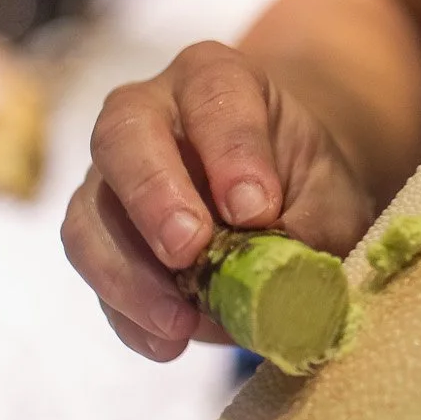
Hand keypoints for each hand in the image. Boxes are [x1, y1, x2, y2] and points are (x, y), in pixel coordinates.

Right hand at [62, 43, 375, 362]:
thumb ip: (308, 227)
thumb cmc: (305, 184)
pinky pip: (93, 270)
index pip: (214, 94)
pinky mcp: (96, 230)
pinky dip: (125, 311)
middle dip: (155, 196)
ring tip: (180, 320)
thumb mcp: (328, 196)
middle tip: (190, 250)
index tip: (256, 209)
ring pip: (92, 210)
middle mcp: (151, 110)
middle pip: (126, 135)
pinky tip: (167, 341)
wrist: (281, 197)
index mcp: (217, 78)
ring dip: (128, 271)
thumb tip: (280, 281)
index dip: (232, 150)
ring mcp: (112, 171)